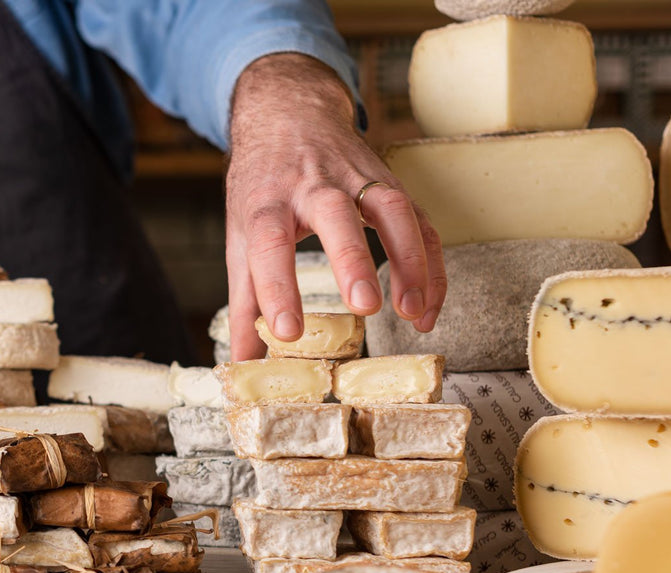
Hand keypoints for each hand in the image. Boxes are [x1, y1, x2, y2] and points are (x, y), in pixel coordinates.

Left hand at [225, 52, 444, 361]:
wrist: (289, 112)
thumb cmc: (263, 184)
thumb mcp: (240, 234)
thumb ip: (244, 301)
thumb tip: (243, 362)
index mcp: (267, 200)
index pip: (268, 241)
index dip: (277, 286)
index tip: (288, 331)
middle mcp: (312, 185)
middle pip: (335, 215)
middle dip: (352, 259)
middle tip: (365, 307)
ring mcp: (357, 179)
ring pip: (391, 209)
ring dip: (409, 260)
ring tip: (412, 312)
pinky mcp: (390, 184)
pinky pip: (419, 222)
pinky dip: (429, 265)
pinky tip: (426, 307)